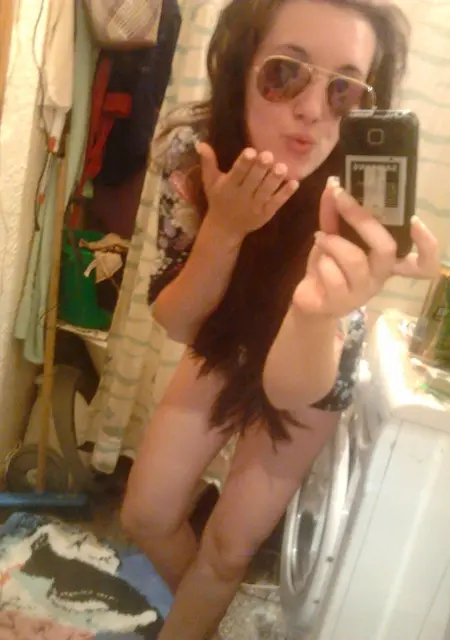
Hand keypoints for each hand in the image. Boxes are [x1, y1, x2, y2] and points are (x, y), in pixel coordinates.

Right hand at [197, 142, 298, 241]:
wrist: (225, 228)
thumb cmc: (218, 200)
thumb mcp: (210, 182)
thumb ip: (208, 163)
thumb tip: (201, 143)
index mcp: (228, 187)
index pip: (237, 173)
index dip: (244, 163)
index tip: (251, 151)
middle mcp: (241, 197)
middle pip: (252, 181)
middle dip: (260, 169)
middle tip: (269, 155)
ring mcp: (255, 207)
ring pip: (266, 192)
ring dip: (274, 180)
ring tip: (282, 167)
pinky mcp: (266, 214)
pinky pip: (276, 203)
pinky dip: (285, 194)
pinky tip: (294, 183)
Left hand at [293, 177, 439, 316]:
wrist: (308, 298)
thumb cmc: (328, 265)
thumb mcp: (332, 236)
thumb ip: (334, 214)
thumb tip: (333, 184)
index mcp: (386, 261)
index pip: (424, 264)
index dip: (427, 244)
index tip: (415, 219)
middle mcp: (380, 277)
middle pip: (385, 248)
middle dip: (361, 218)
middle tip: (341, 198)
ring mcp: (362, 293)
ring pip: (355, 260)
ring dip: (334, 242)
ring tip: (320, 236)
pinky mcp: (340, 303)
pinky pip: (333, 276)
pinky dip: (322, 261)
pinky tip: (317, 260)